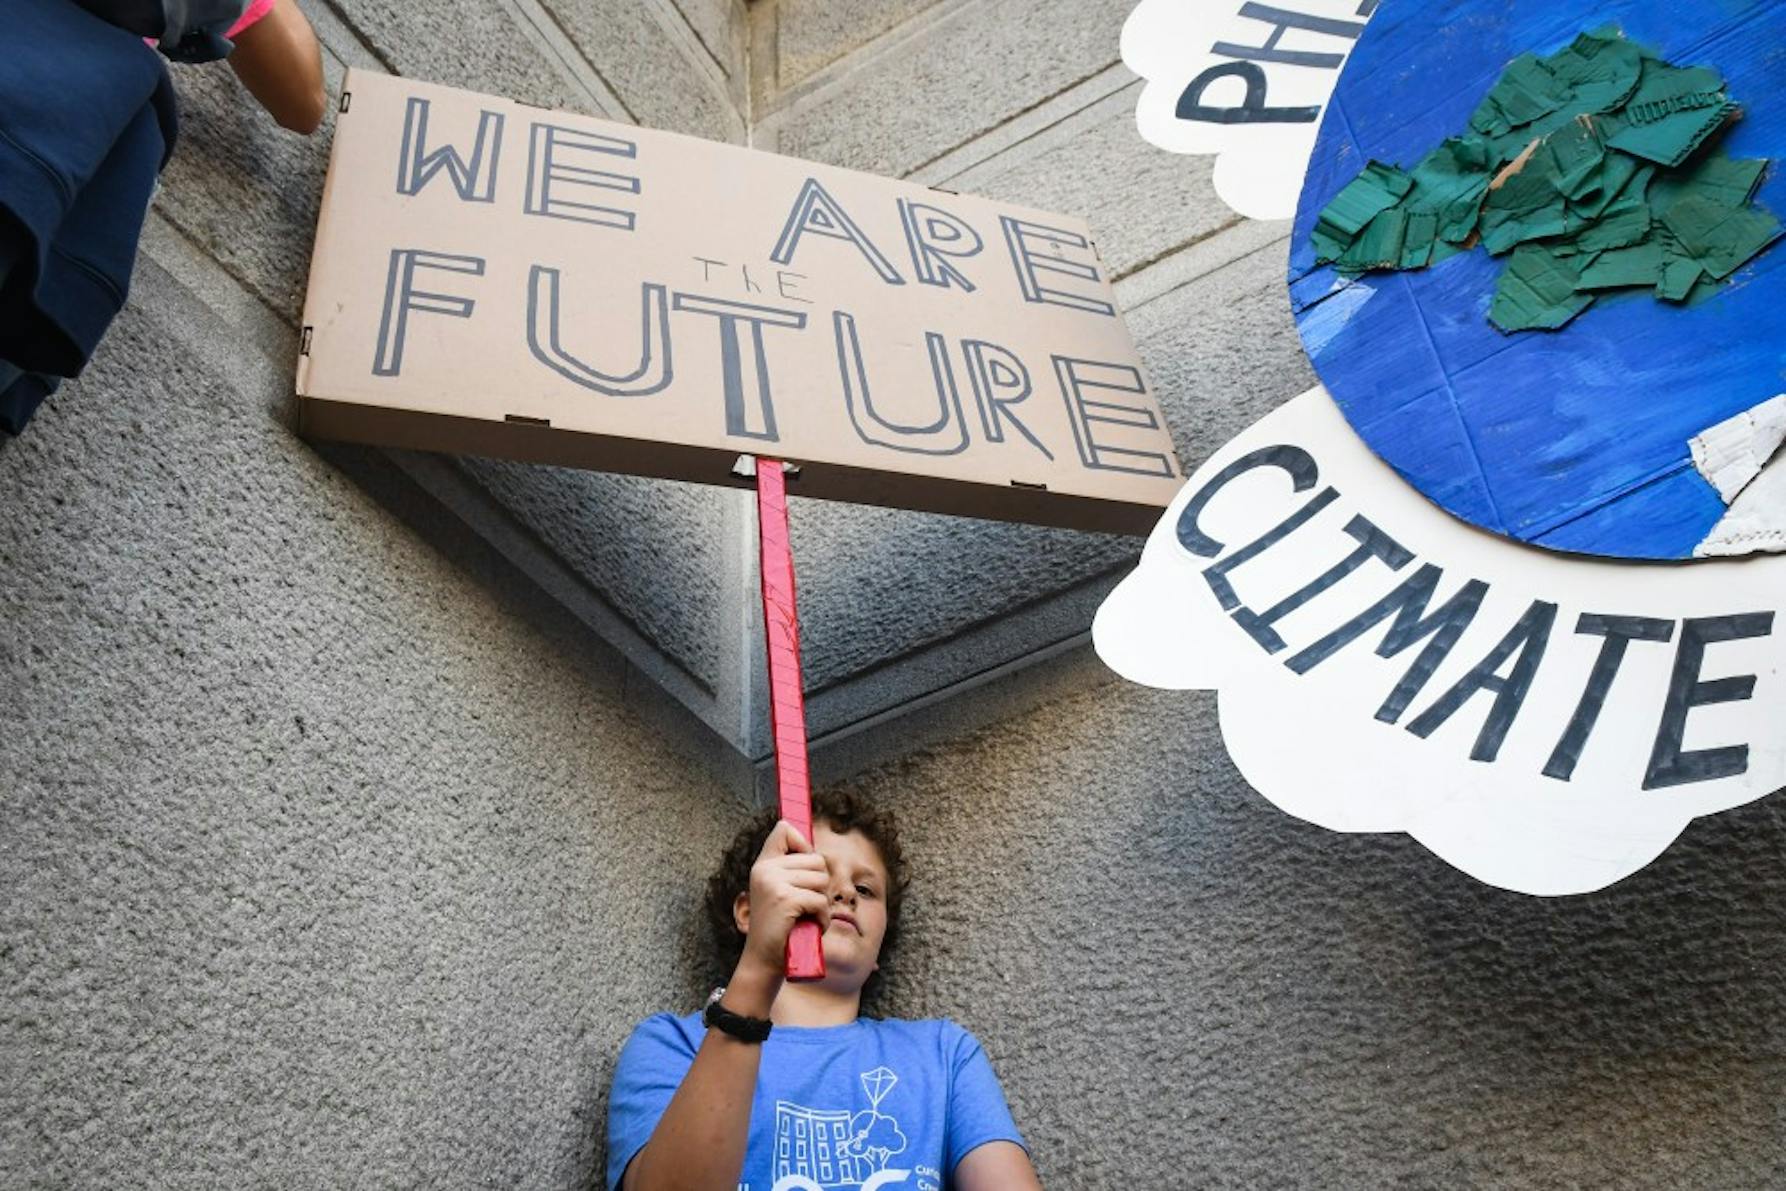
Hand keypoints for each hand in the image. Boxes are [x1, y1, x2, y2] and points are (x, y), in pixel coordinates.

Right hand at [737, 821, 830, 983]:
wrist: (763, 960)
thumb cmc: (777, 926)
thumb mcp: (776, 891)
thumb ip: (789, 869)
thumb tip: (814, 849)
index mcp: (763, 865)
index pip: (785, 829)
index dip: (803, 842)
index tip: (805, 859)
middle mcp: (765, 870)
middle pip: (817, 859)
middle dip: (818, 884)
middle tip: (803, 905)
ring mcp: (774, 883)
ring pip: (822, 880)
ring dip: (821, 903)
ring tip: (804, 916)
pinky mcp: (785, 900)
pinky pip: (821, 901)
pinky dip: (822, 917)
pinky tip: (809, 926)